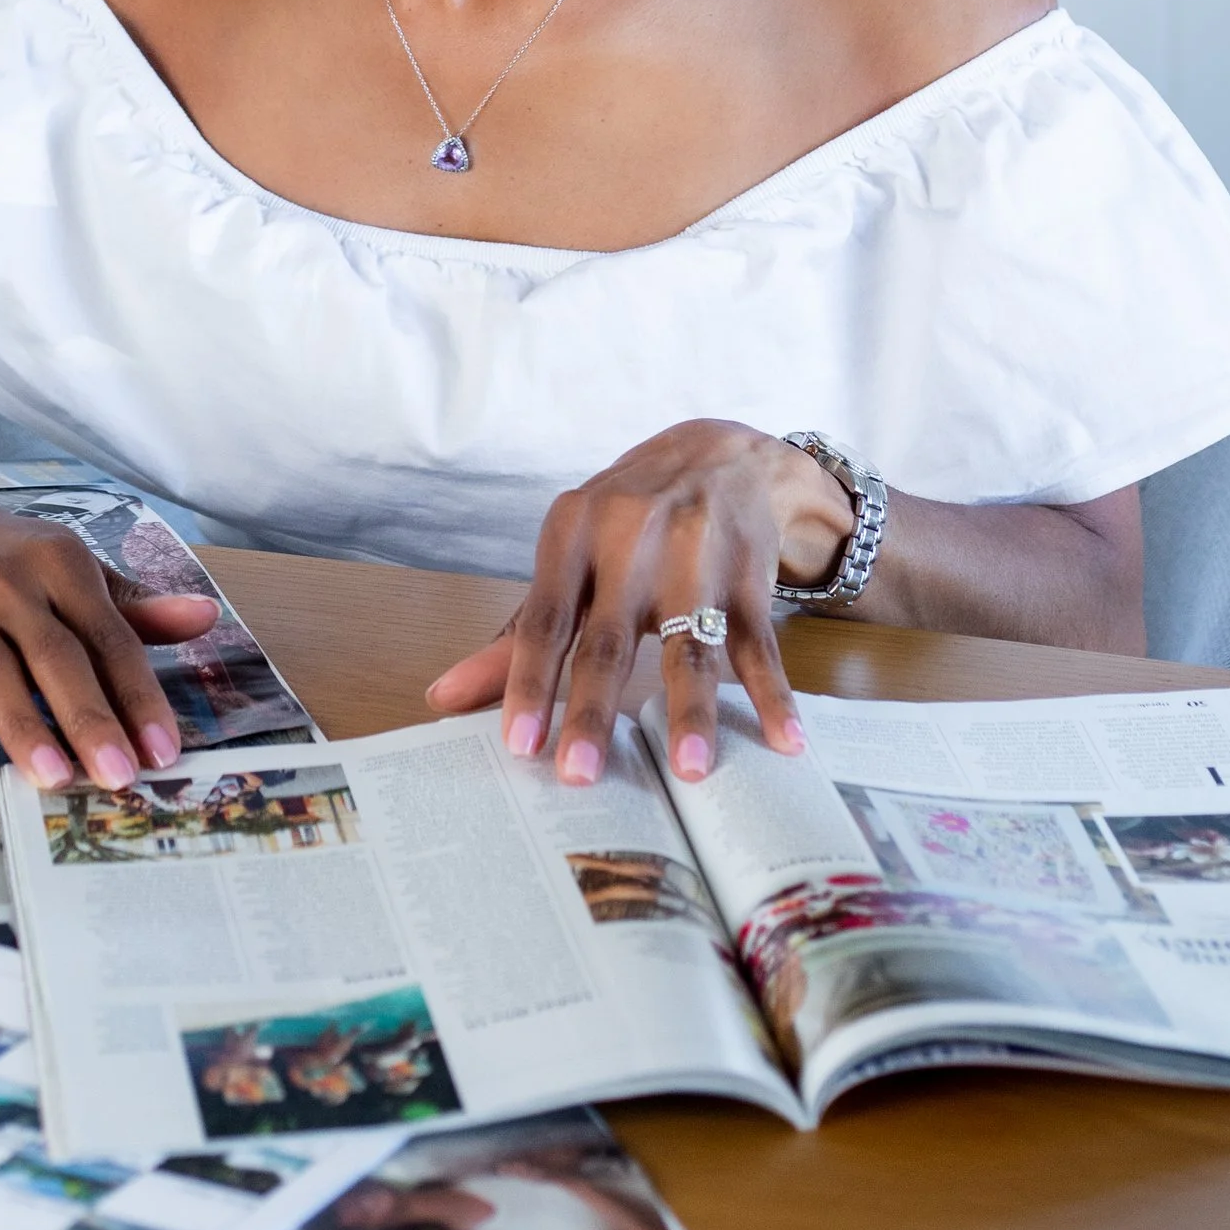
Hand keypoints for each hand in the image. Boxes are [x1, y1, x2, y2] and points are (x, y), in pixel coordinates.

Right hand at [0, 451, 219, 789]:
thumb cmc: (1, 554)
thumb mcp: (66, 565)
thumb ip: (131, 604)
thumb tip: (205, 618)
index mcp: (59, 564)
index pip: (109, 636)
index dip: (139, 695)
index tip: (166, 751)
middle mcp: (8, 586)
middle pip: (56, 656)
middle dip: (91, 719)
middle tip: (122, 778)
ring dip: (24, 727)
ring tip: (57, 780)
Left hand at [423, 419, 852, 779]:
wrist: (722, 454)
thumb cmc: (628, 517)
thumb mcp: (568, 555)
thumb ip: (516, 632)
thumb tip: (442, 699)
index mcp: (573, 532)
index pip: (545, 619)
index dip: (529, 683)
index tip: (519, 745)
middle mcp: (632, 539)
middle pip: (609, 638)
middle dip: (593, 709)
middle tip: (578, 775)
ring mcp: (697, 556)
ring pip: (691, 644)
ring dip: (693, 710)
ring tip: (691, 771)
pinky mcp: (750, 576)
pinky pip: (760, 644)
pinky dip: (773, 695)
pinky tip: (786, 741)